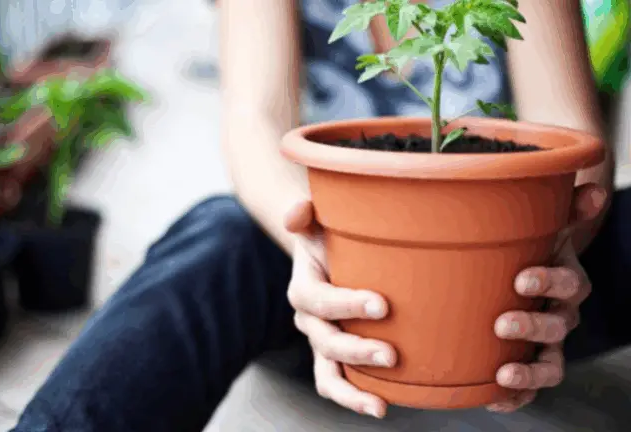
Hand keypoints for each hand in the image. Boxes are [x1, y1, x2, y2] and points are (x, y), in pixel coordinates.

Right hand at [284, 201, 394, 418]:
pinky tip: (382, 406)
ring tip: (380, 403)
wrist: (331, 255)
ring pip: (327, 374)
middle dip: (356, 351)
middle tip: (391, 354)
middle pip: (324, 342)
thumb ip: (305, 210)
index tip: (382, 305)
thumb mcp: (319, 219)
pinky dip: (355, 398)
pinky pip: (337, 383)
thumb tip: (297, 213)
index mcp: (303, 287)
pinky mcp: (336, 358)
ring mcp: (321, 342)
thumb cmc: (331, 236)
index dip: (345, 305)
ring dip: (351, 389)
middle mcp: (309, 319)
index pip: (318, 300)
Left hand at [488, 184, 607, 412]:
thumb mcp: (547, 225)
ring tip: (503, 376)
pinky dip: (515, 397)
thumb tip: (592, 188)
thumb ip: (567, 208)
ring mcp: (546, 342)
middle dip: (533, 326)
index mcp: (566, 280)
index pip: (569, 283)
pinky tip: (492, 400)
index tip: (521, 278)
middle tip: (503, 323)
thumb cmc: (533, 247)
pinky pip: (529, 386)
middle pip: (558, 325)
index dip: (551, 282)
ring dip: (529, 373)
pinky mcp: (530, 361)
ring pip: (549, 363)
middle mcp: (561, 313)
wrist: (529, 270)